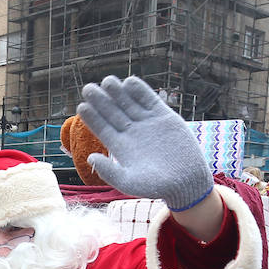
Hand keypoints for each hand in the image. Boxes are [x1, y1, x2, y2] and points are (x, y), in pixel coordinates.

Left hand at [76, 75, 213, 211]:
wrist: (186, 181)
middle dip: (100, 101)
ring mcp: (147, 123)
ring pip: (129, 103)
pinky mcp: (164, 117)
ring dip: (118, 92)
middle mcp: (132, 133)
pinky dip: (140, 91)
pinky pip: (149, 100)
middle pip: (112, 112)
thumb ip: (110, 172)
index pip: (102, 128)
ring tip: (107, 81)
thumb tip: (90, 158)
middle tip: (88, 88)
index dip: (92, 117)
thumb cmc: (157, 187)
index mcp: (121, 147)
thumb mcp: (130, 182)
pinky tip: (129, 82)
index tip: (82, 106)